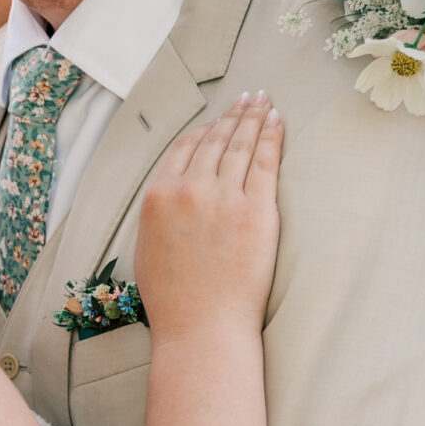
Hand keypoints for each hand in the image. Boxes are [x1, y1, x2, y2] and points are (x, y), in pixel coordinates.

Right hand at [134, 93, 283, 339]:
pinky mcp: (257, 211)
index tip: (218, 118)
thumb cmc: (174, 300)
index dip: (204, 128)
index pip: (185, 148)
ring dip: (254, 117)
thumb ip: (159, 212)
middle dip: (234, 114)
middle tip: (248, 97)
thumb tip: (172, 191)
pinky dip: (271, 136)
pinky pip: (266, 162)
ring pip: (241, 145)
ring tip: (263, 101)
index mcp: (157, 196)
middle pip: (215, 139)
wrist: (201, 328)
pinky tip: (276, 120)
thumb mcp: (147, 247)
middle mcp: (189, 189)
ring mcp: (224, 198)